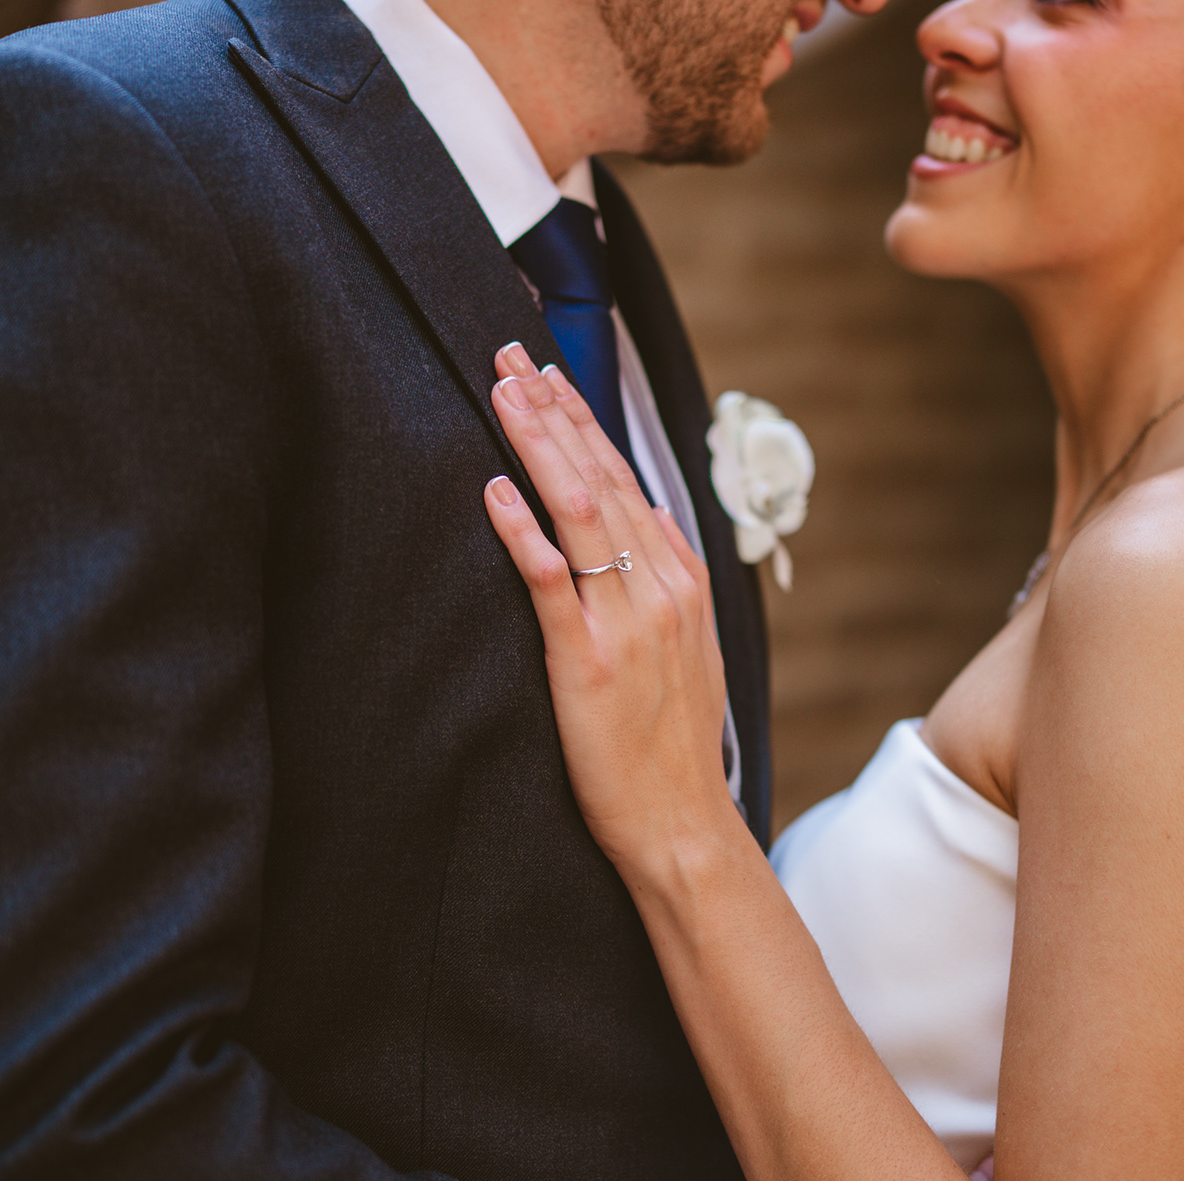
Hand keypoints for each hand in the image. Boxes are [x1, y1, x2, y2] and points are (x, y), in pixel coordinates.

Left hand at [481, 344, 745, 866]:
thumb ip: (671, 576)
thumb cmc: (672, 745)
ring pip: (578, 513)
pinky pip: (552, 584)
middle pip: (599, 479)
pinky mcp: (589, 661)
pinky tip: (493, 492)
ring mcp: (628, 621)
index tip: (546, 372)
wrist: (682, 823)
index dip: (582, 421)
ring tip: (500, 394)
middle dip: (553, 411)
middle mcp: (660, 587)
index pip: (625, 479)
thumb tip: (651, 514)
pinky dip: (522, 532)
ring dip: (537, 447)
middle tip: (508, 355)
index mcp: (681, 580)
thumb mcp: (691, 648)